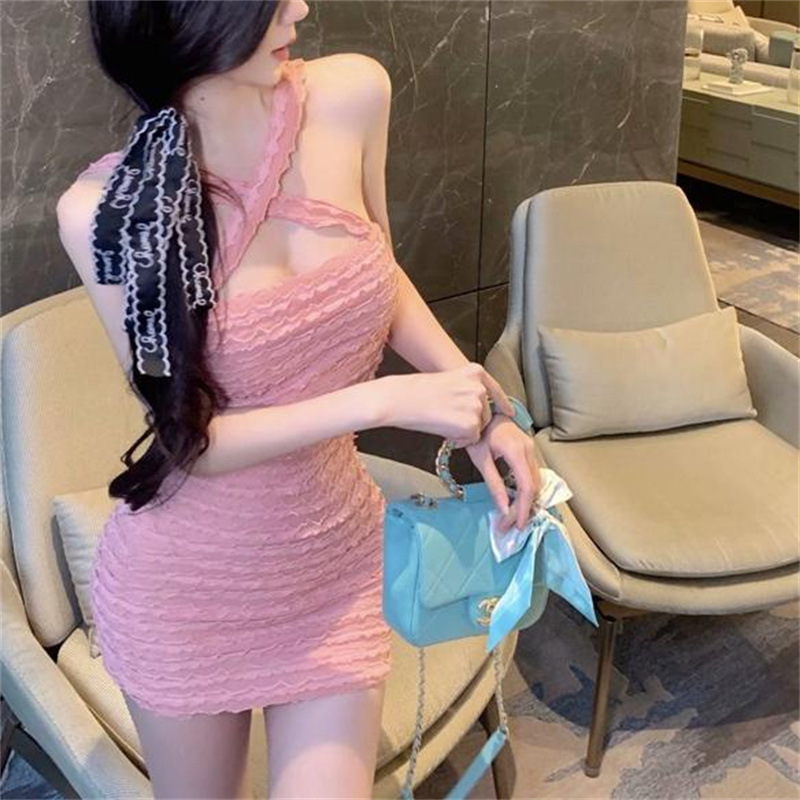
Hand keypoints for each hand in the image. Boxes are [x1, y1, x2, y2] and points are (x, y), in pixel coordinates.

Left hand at [465, 413, 543, 532]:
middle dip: (524, 509)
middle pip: (534, 486)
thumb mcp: (481, 459)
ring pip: (536, 481)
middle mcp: (528, 450)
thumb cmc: (478, 432)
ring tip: (513, 517)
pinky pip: (533, 474)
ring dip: (527, 501)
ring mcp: (531, 448)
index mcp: (517, 451)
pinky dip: (527, 490)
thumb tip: (504, 509)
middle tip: (511, 525)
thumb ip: (494, 484)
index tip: (517, 525)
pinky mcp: (528, 450)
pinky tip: (518, 501)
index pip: (526, 487)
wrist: (483, 411)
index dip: (523, 508)